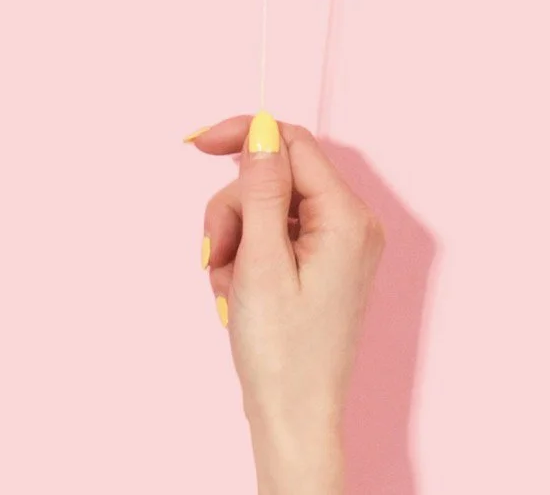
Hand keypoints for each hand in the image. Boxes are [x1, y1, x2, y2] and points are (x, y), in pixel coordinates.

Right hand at [191, 114, 383, 494]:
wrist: (293, 421)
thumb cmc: (280, 353)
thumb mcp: (261, 262)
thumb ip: (262, 189)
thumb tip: (262, 128)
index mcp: (346, 217)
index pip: (292, 144)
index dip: (245, 136)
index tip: (198, 144)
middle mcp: (350, 224)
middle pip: (275, 178)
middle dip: (236, 211)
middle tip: (218, 257)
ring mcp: (338, 246)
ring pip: (268, 207)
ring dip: (236, 239)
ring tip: (228, 287)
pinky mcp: (322, 265)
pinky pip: (275, 236)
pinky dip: (247, 257)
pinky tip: (238, 294)